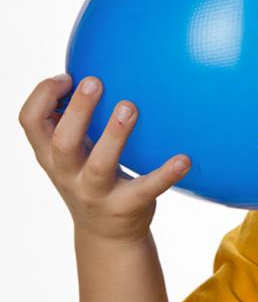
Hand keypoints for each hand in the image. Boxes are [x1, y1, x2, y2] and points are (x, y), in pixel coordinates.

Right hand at [18, 74, 190, 243]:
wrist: (106, 235)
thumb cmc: (91, 177)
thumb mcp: (74, 152)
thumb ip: (75, 119)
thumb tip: (95, 66)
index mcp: (51, 155)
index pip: (29, 122)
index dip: (42, 96)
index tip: (67, 77)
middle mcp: (67, 173)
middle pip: (62, 140)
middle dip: (77, 110)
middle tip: (94, 81)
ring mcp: (95, 192)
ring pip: (99, 164)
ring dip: (114, 135)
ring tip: (130, 106)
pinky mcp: (125, 206)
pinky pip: (146, 187)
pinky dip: (166, 173)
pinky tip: (184, 158)